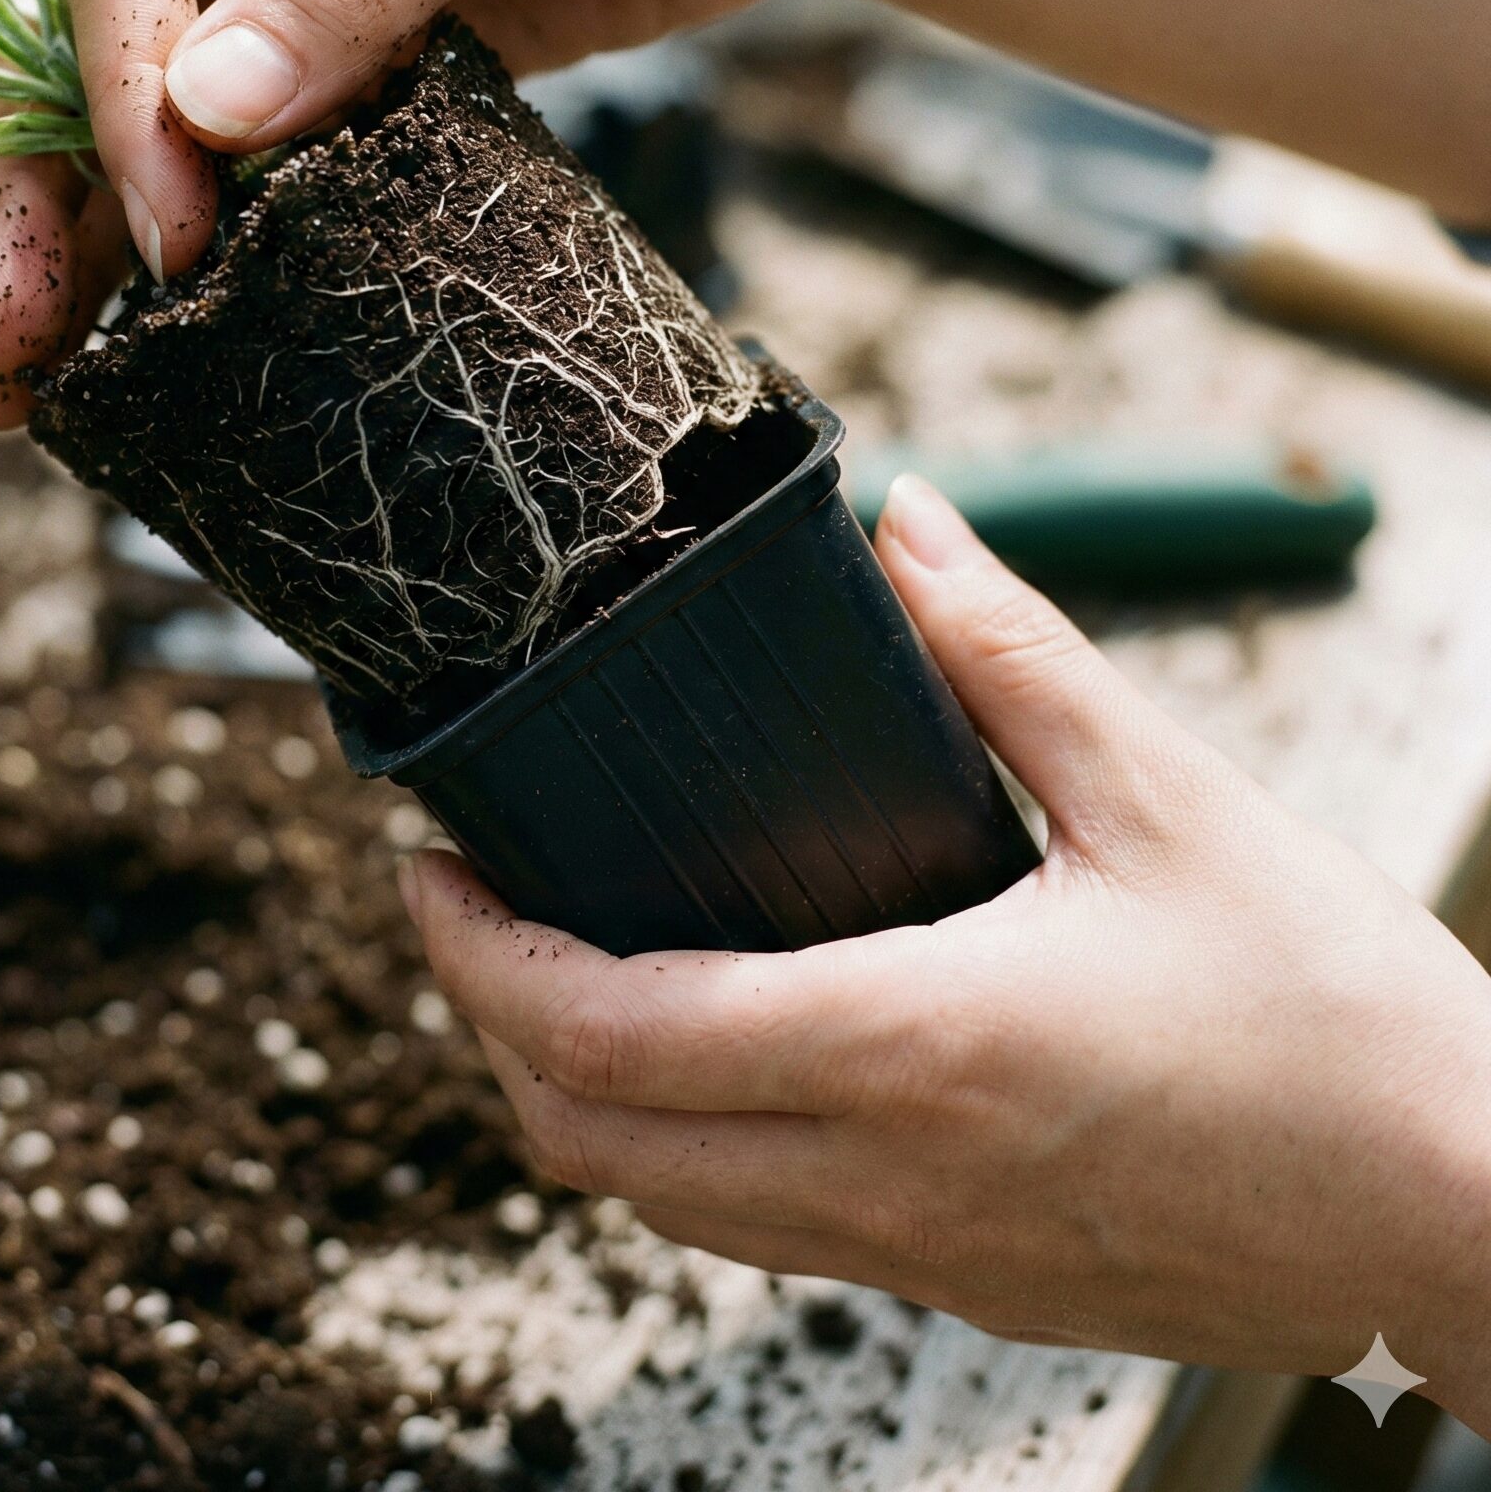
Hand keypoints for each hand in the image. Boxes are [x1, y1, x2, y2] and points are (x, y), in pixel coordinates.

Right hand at [0, 0, 948, 424]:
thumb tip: (202, 117)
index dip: (121, 91)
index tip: (172, 229)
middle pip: (99, 32)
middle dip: (51, 183)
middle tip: (19, 337)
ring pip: (165, 108)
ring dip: (112, 233)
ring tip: (50, 376)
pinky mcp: (365, 42)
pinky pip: (272, 145)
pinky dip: (229, 229)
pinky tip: (184, 326)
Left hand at [401, 476, 1490, 1430]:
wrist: (1467, 1214)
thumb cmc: (1333, 1011)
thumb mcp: (1165, 795)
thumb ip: (1006, 651)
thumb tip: (902, 522)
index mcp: (915, 1045)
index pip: (605, 1030)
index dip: (474, 955)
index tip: (426, 865)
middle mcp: (887, 1175)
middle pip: (587, 1141)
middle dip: (486, 1026)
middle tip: (473, 904)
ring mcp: (916, 1257)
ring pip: (657, 1206)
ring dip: (573, 1091)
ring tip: (565, 961)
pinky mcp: (960, 1291)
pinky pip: (755, 1233)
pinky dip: (676, 1147)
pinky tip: (713, 1046)